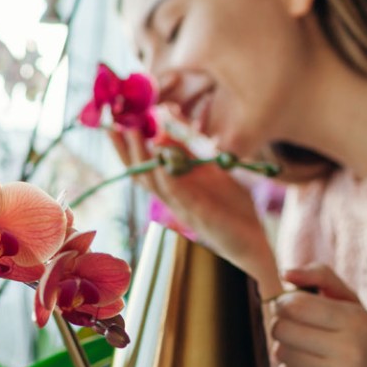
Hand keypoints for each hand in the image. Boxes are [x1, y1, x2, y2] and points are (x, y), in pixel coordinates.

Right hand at [107, 127, 276, 289]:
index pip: (144, 167)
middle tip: (113, 126)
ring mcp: (182, 207)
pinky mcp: (197, 214)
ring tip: (133, 134)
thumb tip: (170, 127)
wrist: (254, 242)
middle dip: (125, 151)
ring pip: (153, 183)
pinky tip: (159, 161)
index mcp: (174, 189)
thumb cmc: (233, 208)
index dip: (128, 148)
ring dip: (141, 158)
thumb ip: (192, 152)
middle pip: (140, 175)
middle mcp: (172, 199)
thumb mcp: (211, 171)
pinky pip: (177, 194)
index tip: (117, 124)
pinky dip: (166, 178)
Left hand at [269, 265, 366, 366]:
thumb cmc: (362, 344)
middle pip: (282, 329)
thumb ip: (321, 278)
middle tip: (299, 334)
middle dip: (283, 329)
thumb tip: (285, 272)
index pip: (295, 305)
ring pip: (281, 354)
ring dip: (288, 353)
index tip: (291, 309)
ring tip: (310, 356)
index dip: (283, 305)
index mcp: (357, 321)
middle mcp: (351, 350)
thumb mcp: (353, 306)